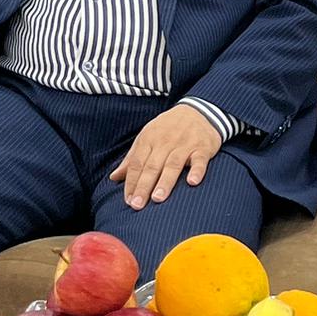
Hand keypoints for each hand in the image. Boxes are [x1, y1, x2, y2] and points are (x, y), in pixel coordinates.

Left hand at [110, 105, 224, 209]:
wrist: (197, 110)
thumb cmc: (168, 128)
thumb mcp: (147, 137)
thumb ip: (132, 159)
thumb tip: (114, 177)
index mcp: (149, 139)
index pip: (137, 163)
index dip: (131, 182)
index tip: (128, 201)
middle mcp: (165, 141)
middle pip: (152, 166)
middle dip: (144, 186)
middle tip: (137, 205)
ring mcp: (185, 144)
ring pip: (173, 164)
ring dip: (165, 181)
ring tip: (157, 198)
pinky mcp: (202, 147)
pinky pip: (199, 160)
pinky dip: (197, 170)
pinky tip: (192, 182)